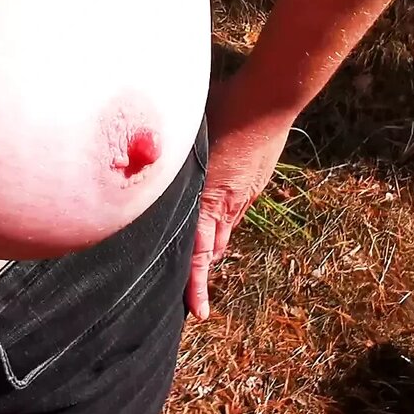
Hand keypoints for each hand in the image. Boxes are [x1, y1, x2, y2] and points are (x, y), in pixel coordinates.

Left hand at [187, 94, 293, 319]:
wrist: (269, 99)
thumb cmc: (223, 108)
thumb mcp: (188, 136)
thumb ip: (170, 158)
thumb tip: (144, 160)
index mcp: (209, 199)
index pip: (200, 253)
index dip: (196, 285)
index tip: (198, 313)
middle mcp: (229, 203)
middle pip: (213, 248)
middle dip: (200, 267)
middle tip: (187, 286)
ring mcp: (246, 193)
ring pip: (225, 230)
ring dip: (212, 244)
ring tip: (198, 256)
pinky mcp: (254, 181)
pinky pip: (235, 211)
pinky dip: (222, 219)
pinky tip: (213, 211)